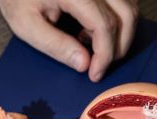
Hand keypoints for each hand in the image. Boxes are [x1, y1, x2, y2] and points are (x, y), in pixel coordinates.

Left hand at [0, 0, 138, 81]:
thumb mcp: (26, 24)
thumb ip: (54, 45)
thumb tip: (84, 64)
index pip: (104, 25)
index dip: (104, 54)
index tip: (95, 74)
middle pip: (126, 15)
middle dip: (119, 46)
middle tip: (100, 66)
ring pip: (130, 6)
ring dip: (121, 32)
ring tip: (92, 45)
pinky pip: (124, 0)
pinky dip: (118, 18)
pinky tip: (93, 28)